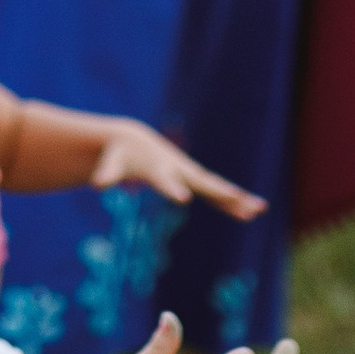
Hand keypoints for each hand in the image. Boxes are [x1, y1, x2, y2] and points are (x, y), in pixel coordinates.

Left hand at [87, 122, 265, 221]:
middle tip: (239, 200)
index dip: (172, 189)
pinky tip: (250, 213)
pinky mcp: (193, 180)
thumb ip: (105, 174)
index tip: (183, 200)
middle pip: (203, 184)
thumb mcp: (109, 165)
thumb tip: (96, 184)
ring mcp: (189, 174)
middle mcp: (179, 170)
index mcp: (158, 168)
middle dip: (221, 193)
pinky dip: (232, 201)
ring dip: (237, 199)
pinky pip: (216, 193)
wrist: (132, 141)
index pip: (166, 181)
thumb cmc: (118, 155)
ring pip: (216, 188)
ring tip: (259, 209)